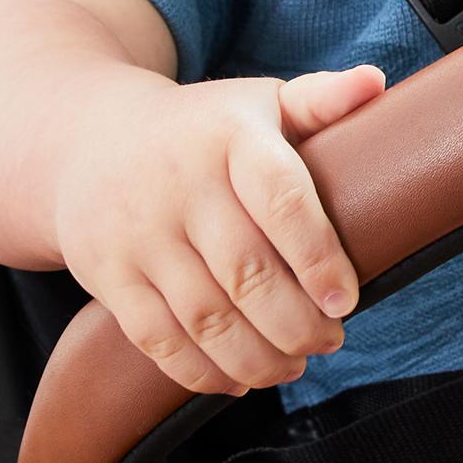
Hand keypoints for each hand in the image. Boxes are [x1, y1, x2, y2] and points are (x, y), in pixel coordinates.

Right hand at [53, 63, 385, 395]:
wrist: (86, 140)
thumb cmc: (202, 129)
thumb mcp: (259, 102)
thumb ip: (321, 100)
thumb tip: (376, 82)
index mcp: (228, 136)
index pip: (281, 201)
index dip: (318, 258)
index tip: (346, 301)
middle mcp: (177, 184)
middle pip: (245, 274)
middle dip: (297, 323)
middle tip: (329, 340)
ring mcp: (136, 233)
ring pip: (203, 317)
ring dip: (257, 356)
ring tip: (294, 365)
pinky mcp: (106, 274)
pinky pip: (155, 339)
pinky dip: (201, 372)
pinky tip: (239, 380)